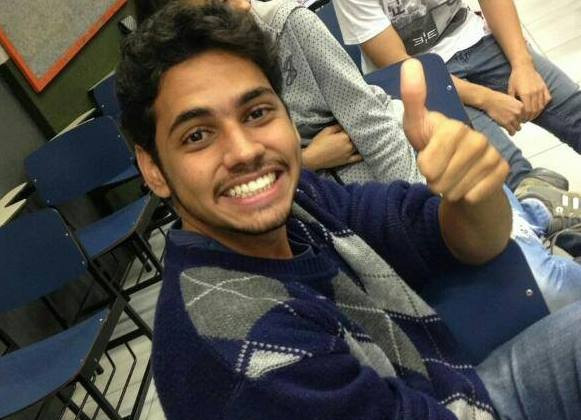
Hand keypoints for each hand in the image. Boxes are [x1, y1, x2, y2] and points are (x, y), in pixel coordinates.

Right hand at [302, 124, 362, 170]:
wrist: (313, 158)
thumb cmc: (318, 143)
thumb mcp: (327, 130)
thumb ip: (337, 126)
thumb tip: (345, 124)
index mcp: (344, 136)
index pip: (353, 130)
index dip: (355, 127)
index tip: (358, 123)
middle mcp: (349, 145)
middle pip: (357, 138)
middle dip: (359, 134)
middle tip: (363, 130)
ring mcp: (349, 154)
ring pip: (359, 147)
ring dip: (361, 142)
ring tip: (365, 138)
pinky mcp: (347, 161)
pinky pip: (358, 158)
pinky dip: (362, 155)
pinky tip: (365, 151)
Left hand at [401, 59, 508, 203]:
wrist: (459, 179)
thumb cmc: (435, 150)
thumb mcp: (417, 128)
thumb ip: (413, 99)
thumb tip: (410, 62)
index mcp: (455, 127)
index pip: (434, 154)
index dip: (427, 165)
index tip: (425, 166)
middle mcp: (478, 137)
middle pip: (442, 175)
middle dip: (435, 182)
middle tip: (438, 176)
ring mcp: (492, 153)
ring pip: (457, 188)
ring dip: (448, 190)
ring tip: (450, 182)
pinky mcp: (502, 171)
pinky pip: (474, 194)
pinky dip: (465, 196)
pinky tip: (467, 188)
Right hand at [481, 89, 524, 134]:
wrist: (489, 100)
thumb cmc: (498, 99)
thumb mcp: (512, 100)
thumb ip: (518, 107)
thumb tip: (520, 115)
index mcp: (521, 106)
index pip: (526, 116)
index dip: (521, 118)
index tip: (518, 119)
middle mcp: (519, 112)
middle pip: (522, 122)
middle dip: (517, 122)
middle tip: (512, 122)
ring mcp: (512, 118)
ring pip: (518, 128)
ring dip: (514, 128)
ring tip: (510, 127)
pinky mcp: (506, 123)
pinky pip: (512, 132)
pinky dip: (511, 132)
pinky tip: (509, 131)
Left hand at [508, 63, 550, 121]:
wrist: (524, 66)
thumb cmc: (515, 78)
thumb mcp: (510, 90)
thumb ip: (512, 100)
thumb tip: (512, 111)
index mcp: (525, 94)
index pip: (527, 110)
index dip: (525, 117)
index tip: (522, 120)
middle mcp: (534, 92)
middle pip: (534, 110)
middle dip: (530, 117)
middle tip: (526, 120)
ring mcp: (540, 89)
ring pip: (541, 106)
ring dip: (537, 113)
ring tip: (532, 116)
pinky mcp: (544, 87)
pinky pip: (547, 99)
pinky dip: (544, 105)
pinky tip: (539, 108)